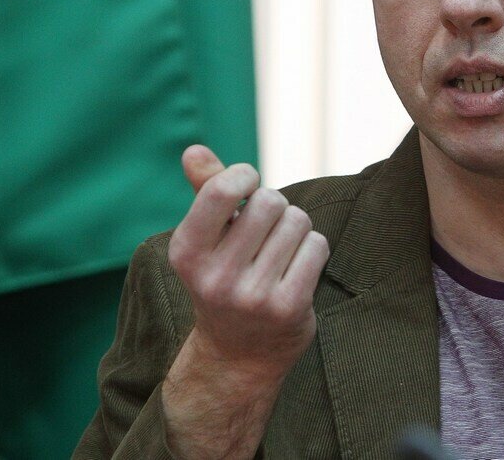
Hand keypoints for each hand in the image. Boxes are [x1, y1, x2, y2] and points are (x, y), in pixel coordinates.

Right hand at [168, 145, 328, 377]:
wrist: (238, 354)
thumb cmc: (224, 276)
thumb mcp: (205, 238)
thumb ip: (204, 191)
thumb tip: (194, 149)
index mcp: (186, 252)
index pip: (222, 189)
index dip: (245, 175)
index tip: (247, 186)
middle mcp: (214, 276)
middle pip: (270, 201)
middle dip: (275, 205)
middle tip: (266, 227)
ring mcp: (252, 296)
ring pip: (297, 221)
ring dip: (295, 228)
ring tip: (279, 251)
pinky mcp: (288, 307)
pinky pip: (317, 246)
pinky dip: (312, 248)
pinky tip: (296, 268)